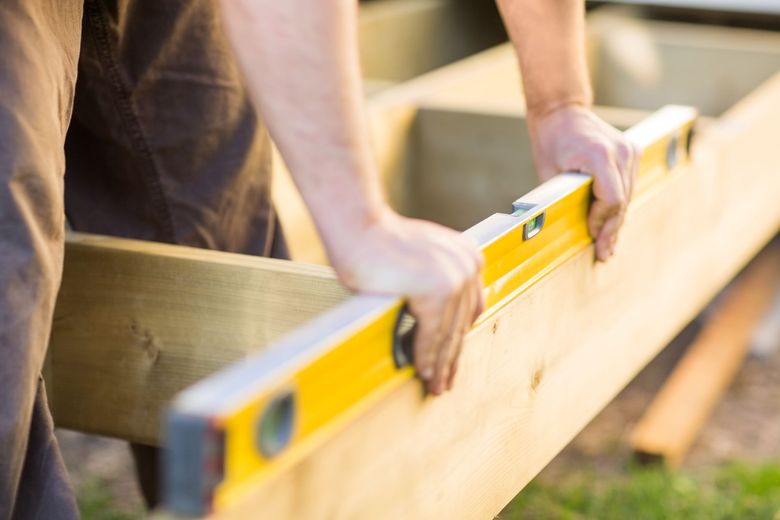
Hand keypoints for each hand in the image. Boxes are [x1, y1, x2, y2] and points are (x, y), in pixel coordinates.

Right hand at [329, 209, 483, 394]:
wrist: (359, 228)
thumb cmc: (380, 242)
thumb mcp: (422, 260)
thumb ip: (437, 284)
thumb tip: (438, 325)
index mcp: (469, 257)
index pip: (469, 309)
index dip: (459, 338)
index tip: (452, 359)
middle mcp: (467, 266)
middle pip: (460, 325)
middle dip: (451, 358)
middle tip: (445, 381)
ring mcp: (454, 278)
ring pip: (447, 334)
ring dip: (439, 364)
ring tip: (434, 385)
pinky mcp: (436, 291)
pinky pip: (430, 334)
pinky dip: (424, 355)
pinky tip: (420, 371)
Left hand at [527, 105, 638, 260]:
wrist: (562, 110)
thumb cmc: (551, 140)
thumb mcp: (548, 171)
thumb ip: (562, 198)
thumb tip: (564, 230)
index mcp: (600, 155)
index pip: (611, 199)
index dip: (601, 221)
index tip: (592, 237)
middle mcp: (621, 152)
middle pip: (622, 201)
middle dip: (612, 229)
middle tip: (605, 254)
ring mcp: (630, 151)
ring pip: (627, 195)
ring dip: (617, 219)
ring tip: (609, 245)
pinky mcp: (632, 151)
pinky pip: (627, 185)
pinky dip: (619, 204)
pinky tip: (612, 223)